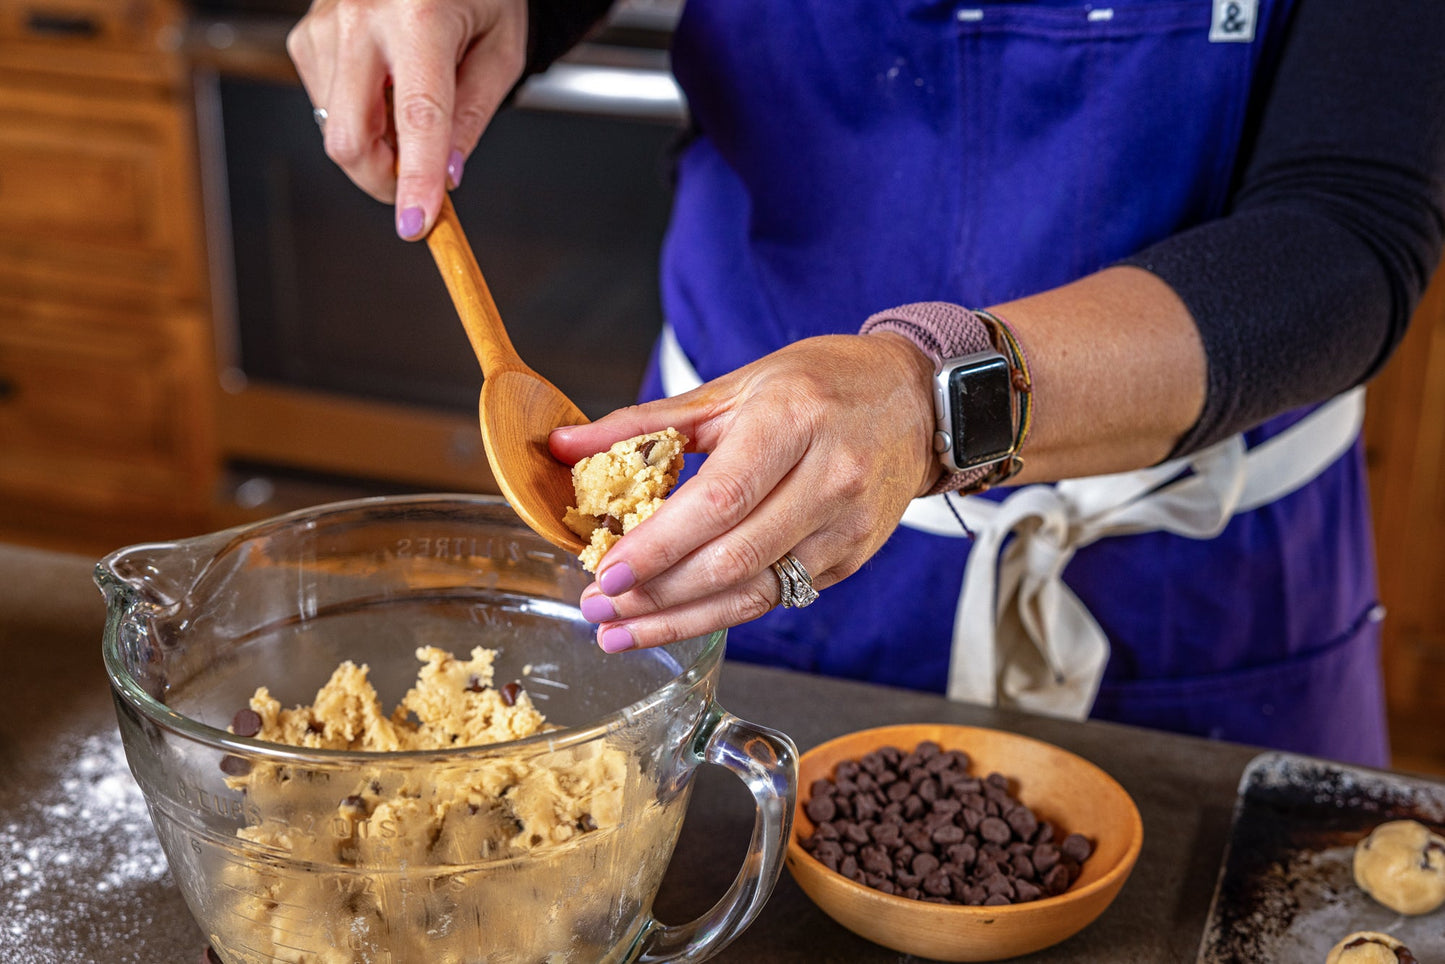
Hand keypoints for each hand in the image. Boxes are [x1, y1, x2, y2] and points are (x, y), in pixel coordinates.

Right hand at [286, 0, 527, 238]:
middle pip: (349, 135)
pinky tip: (383, 90)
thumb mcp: (499, 48)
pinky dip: (357, 117)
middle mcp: (362, 14)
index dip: (417, 180)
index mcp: (420, 13)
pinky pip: (324, 104)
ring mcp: (325, 22)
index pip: (418, 117)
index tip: (418, 223)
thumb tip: (448, 173)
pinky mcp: (306, 33)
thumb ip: (472, 114)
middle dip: (382, 180)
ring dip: (375, 145)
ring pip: (334, 127)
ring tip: (410, 112)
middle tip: (418, 186)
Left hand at [549, 333, 939, 652]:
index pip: (719, 500)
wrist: (915, 401)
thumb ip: (645, 423)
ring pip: (755, 593)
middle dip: (657, 594)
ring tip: (621, 633)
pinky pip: (778, 596)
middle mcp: (830, 477)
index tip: (606, 573)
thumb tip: (563, 445)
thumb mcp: (732, 388)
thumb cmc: (819, 384)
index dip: (659, 545)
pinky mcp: (851, 558)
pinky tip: (675, 619)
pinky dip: (721, 612)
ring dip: (681, 621)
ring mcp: (846, 526)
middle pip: (733, 558)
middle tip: (598, 609)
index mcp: (793, 421)